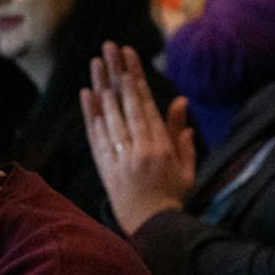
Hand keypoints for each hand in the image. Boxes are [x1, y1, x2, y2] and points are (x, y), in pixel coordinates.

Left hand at [79, 41, 198, 234]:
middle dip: (117, 72)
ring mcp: (120, 156)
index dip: (136, 76)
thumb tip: (181, 101)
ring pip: (109, 115)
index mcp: (161, 145)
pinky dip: (91, 115)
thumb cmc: (173, 197)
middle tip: (110, 47)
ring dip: (102, 86)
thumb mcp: (187, 166)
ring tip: (96, 62)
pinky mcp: (105, 166)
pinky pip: (97, 136)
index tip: (129, 55)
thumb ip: (182, 134)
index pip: (146, 102)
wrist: (154, 227)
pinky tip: (87, 95)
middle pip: (126, 102)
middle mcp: (139, 147)